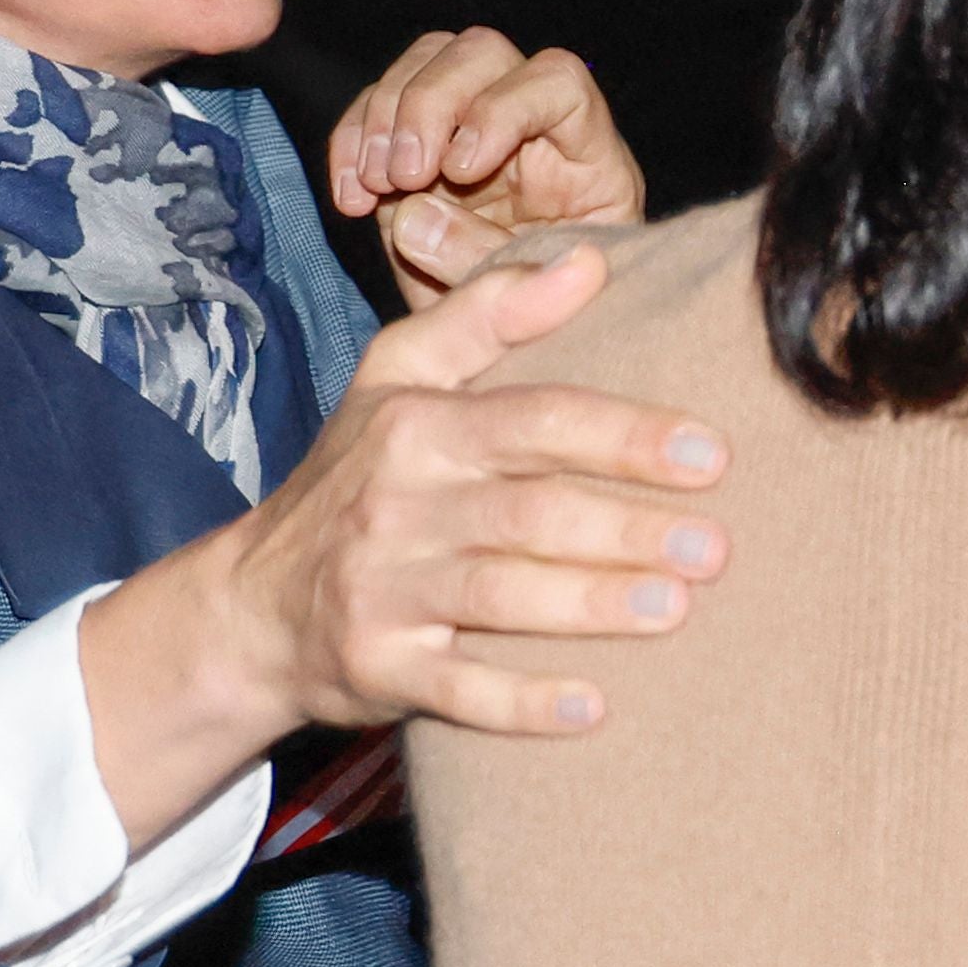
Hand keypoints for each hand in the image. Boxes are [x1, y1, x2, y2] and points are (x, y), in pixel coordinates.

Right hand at [76, 245, 727, 839]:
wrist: (250, 605)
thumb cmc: (354, 479)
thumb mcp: (397, 378)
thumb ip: (491, 314)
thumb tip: (589, 259)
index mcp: (419, 429)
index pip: (537, 421)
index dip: (626, 436)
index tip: (712, 454)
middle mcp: (398, 505)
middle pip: (528, 511)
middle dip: (626, 528)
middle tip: (717, 546)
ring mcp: (383, 589)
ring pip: (498, 594)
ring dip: (590, 603)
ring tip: (676, 609)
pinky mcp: (378, 666)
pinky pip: (456, 688)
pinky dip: (522, 702)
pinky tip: (594, 707)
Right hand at [326, 28, 647, 306]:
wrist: (512, 350)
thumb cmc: (546, 326)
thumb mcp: (532, 305)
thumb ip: (481, 255)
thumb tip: (413, 213)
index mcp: (586, 155)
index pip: (558, 80)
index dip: (503, 109)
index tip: (462, 170)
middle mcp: (530, 125)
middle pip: (481, 52)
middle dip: (429, 104)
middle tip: (406, 176)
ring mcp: (468, 128)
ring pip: (426, 62)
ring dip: (383, 118)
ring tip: (374, 187)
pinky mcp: (414, 149)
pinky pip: (374, 107)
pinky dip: (350, 143)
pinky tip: (350, 198)